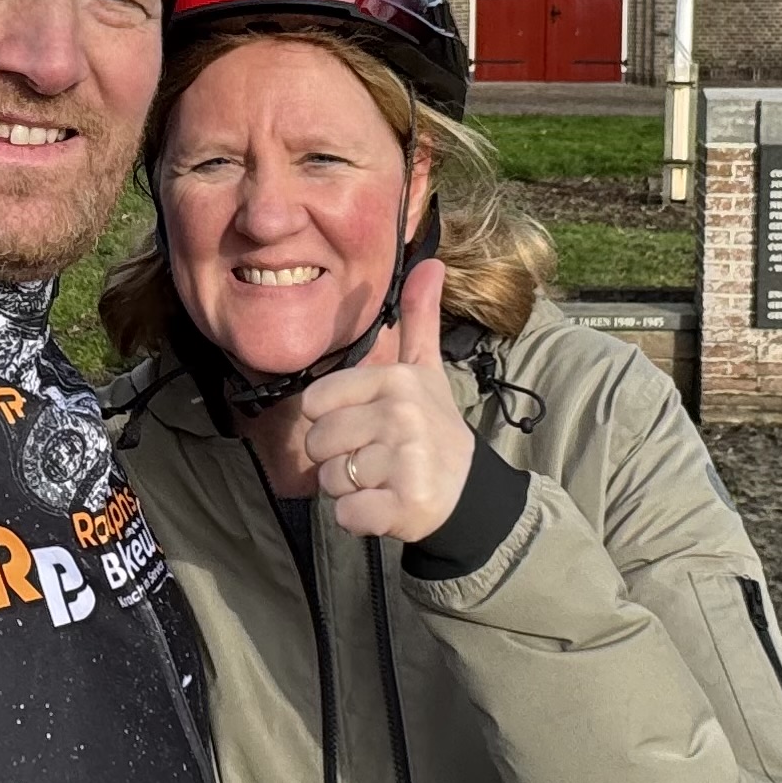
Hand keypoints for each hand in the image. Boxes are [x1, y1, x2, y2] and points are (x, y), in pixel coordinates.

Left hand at [295, 258, 474, 543]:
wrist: (467, 492)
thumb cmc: (434, 429)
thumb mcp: (425, 371)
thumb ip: (419, 319)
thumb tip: (431, 263)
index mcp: (396, 381)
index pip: (314, 404)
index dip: (333, 421)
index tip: (368, 426)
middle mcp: (401, 416)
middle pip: (318, 444)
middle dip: (338, 459)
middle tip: (377, 459)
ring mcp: (405, 461)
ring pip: (330, 481)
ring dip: (349, 490)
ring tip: (384, 481)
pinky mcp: (404, 505)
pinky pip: (346, 515)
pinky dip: (359, 519)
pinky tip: (386, 507)